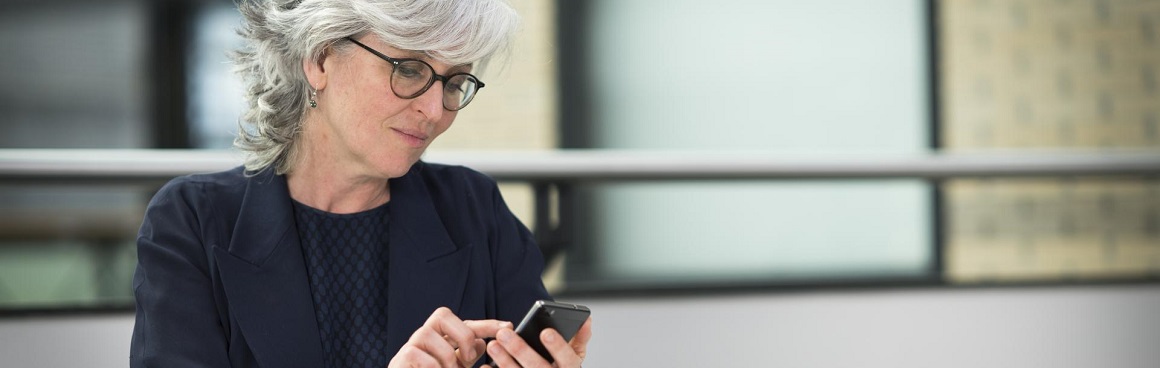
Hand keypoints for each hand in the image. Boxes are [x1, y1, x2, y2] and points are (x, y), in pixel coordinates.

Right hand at [389, 307, 513, 367]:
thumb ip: (467, 355)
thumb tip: (483, 343)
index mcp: (442, 338)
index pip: (465, 324)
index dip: (487, 324)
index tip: (508, 326)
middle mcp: (425, 336)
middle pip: (442, 315)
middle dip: (461, 334)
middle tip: (468, 357)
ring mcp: (411, 346)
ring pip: (429, 335)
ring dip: (447, 358)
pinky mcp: (400, 359)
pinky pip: (420, 355)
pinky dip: (434, 367)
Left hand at [483, 316, 592, 367]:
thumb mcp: (574, 355)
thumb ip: (580, 337)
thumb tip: (586, 319)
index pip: (568, 359)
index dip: (558, 347)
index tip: (546, 332)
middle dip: (520, 350)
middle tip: (504, 334)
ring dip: (505, 362)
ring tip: (493, 345)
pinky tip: (486, 367)